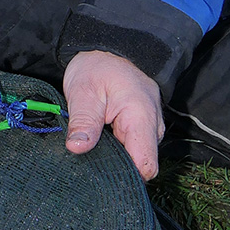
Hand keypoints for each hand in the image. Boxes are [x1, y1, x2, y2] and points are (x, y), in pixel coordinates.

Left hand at [62, 50, 163, 180]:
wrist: (108, 53)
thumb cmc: (97, 69)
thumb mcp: (84, 91)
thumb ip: (83, 121)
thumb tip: (77, 148)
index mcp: (141, 117)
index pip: (145, 165)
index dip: (125, 177)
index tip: (99, 176)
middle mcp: (153, 127)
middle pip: (140, 165)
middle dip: (116, 169)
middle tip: (88, 162)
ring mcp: (149, 130)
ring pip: (135, 159)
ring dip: (115, 159)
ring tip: (92, 148)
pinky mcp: (141, 131)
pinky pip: (132, 150)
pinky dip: (116, 151)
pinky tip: (100, 145)